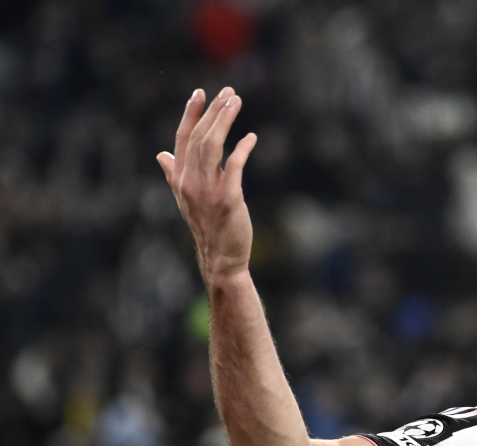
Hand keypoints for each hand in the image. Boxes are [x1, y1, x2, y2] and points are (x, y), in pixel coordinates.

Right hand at [156, 87, 257, 285]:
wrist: (221, 258)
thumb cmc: (207, 227)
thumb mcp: (185, 199)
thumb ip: (173, 174)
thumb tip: (161, 154)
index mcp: (180, 179)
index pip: (182, 139)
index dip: (190, 114)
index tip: (200, 93)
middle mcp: (190, 182)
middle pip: (200, 137)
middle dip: (213, 111)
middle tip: (228, 92)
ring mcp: (207, 190)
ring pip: (213, 146)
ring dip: (225, 121)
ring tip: (237, 103)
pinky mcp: (228, 199)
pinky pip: (234, 166)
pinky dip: (242, 149)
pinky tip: (251, 137)